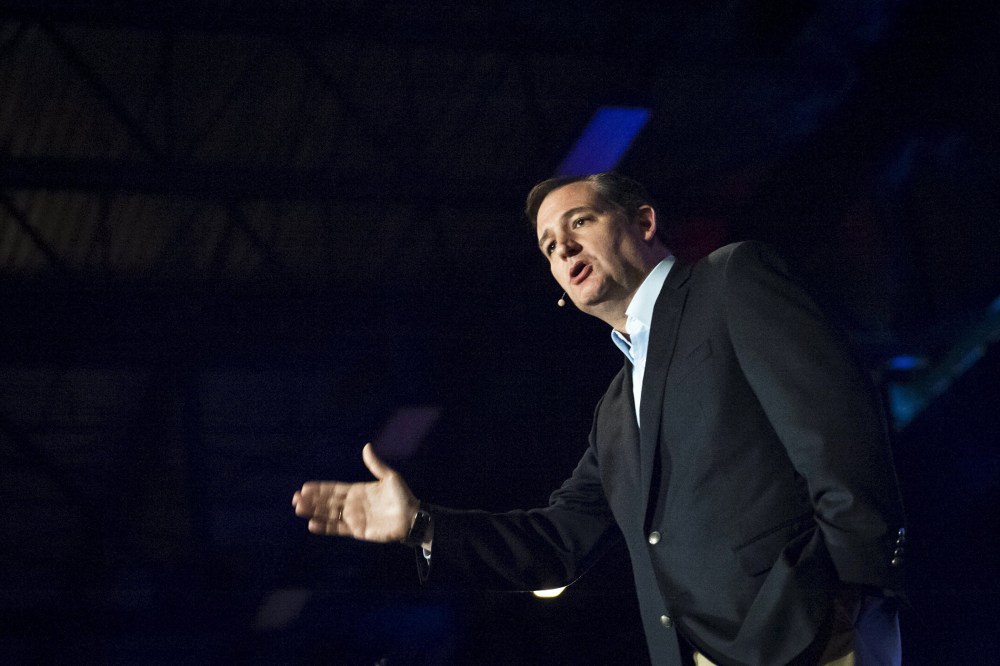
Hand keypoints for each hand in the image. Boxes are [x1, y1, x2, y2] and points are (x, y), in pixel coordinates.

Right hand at [292, 443, 418, 541]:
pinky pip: (338, 529)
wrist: (413, 518)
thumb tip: (366, 446)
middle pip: (328, 501)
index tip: (305, 486)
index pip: (335, 488)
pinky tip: (312, 524)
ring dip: (314, 511)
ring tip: (299, 509)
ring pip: (329, 514)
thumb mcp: (390, 477)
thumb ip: (376, 465)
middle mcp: (353, 504)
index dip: (320, 488)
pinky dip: (325, 527)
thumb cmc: (403, 497)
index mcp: (358, 490)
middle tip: (295, 498)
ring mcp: (354, 518)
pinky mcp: (357, 531)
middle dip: (312, 500)